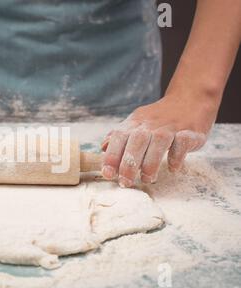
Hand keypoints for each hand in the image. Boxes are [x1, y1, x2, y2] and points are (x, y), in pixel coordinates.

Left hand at [100, 93, 217, 186]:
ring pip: (159, 142)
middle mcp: (150, 124)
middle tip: (126, 182)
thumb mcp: (135, 124)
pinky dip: (177, 156)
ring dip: (151, 163)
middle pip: (137, 141)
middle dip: (129, 164)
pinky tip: (173, 168)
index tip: (108, 174)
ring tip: (147, 179)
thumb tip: (103, 148)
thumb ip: (119, 136)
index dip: (111, 156)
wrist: (189, 100)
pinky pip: (182, 143)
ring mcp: (170, 127)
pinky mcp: (189, 132)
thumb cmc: (157, 119)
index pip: (118, 137)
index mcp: (134, 124)